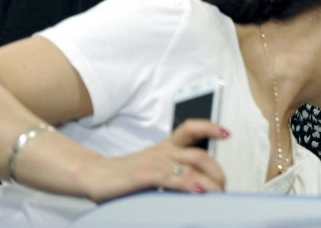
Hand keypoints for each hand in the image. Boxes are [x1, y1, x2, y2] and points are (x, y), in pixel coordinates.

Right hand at [84, 119, 228, 201]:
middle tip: (224, 186)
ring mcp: (156, 162)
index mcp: (165, 147)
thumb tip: (194, 186)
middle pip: (199, 153)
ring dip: (211, 179)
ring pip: (192, 165)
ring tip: (219, 192)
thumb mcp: (152, 170)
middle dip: (217, 169)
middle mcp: (164, 151)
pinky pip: (174, 177)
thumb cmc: (124, 176)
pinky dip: (190, 184)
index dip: (209, 127)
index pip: (190, 129)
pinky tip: (200, 190)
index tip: (226, 132)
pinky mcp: (147, 175)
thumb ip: (171, 173)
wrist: (94, 176)